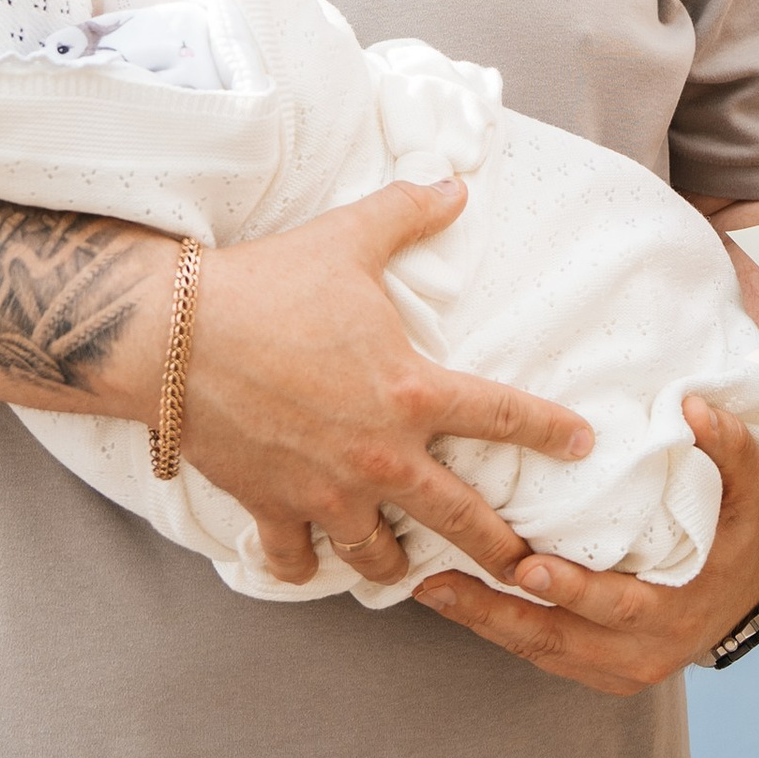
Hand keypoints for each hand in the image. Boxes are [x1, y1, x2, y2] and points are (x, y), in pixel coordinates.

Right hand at [177, 181, 592, 591]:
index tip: (583, 446)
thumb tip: (455, 185)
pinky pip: (296, 561)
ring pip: (380, 557)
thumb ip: (408, 212)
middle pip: (461, 519)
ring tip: (418, 572)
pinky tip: (316, 565)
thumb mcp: (348, 237)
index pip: (504, 416)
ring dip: (401, 566)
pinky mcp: (272, 507)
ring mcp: (326, 492)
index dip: (551, 431)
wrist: (175, 335)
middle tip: (528, 570)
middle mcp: (381, 457)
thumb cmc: (268, 285)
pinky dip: (306, 566)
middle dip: (502, 549)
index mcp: (414, 393)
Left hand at [412, 397, 758, 692]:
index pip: (620, 605)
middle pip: (561, 638)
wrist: (741, 594)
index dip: (574, 590)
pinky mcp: (594, 672)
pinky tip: (455, 602)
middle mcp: (643, 652)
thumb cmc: (735, 535)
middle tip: (444, 581)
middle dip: (499, 612)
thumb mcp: (745, 491)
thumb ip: (728, 448)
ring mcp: (616, 670)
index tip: (527, 567)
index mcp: (678, 610)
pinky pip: (540, 655)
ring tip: (429, 589)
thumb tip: (695, 408)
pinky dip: (497, 630)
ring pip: (540, 651)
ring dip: (483, 623)